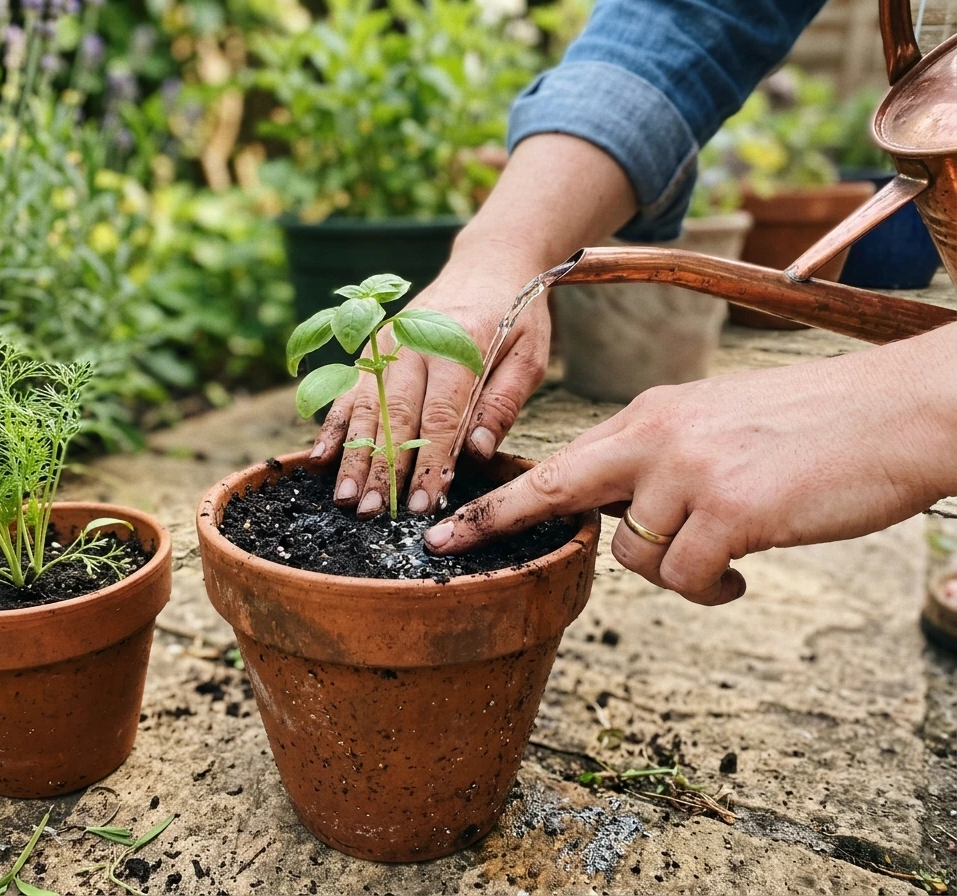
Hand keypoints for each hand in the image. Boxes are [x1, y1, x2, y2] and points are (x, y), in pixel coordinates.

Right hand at [306, 133, 640, 516]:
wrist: (488, 264)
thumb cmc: (515, 317)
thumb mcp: (528, 357)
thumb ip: (502, 404)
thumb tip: (476, 453)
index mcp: (458, 344)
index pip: (441, 417)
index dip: (430, 464)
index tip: (423, 504)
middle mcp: (414, 342)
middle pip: (395, 417)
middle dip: (383, 469)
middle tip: (371, 512)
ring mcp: (386, 343)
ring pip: (365, 408)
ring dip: (353, 457)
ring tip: (345, 499)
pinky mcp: (371, 347)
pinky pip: (348, 391)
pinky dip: (333, 426)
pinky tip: (320, 458)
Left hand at [424, 324, 956, 604]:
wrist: (899, 413)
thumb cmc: (816, 427)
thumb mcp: (719, 426)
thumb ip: (661, 461)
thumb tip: (619, 514)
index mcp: (652, 412)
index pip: (564, 459)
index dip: (508, 497)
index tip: (452, 524)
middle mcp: (659, 434)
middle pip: (557, 487)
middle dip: (496, 521)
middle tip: (449, 548)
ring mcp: (691, 469)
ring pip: (636, 552)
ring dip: (674, 571)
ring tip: (724, 563)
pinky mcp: (731, 508)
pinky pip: (688, 577)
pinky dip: (711, 590)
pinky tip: (743, 577)